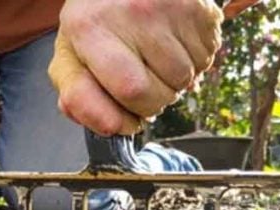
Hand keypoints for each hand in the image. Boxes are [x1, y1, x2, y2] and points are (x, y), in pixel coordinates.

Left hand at [49, 0, 225, 135]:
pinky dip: (193, 62)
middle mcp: (131, 11)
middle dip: (153, 101)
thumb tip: (112, 127)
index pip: (129, 90)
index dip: (133, 112)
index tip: (127, 114)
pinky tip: (174, 44)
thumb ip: (77, 95)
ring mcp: (169, 6)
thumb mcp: (71, 55)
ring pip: (187, 78)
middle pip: (160, 92)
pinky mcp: (198, 7)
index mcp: (90, 27)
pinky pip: (207, 57)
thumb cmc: (96, 21)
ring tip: (156, 58)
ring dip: (174, 82)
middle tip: (141, 80)